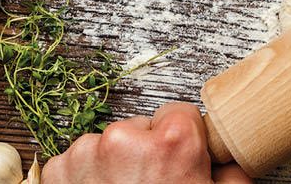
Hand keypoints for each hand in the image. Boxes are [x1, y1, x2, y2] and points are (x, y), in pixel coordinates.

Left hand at [41, 102, 251, 183]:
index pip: (179, 112)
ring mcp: (86, 153)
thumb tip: (227, 156)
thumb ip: (230, 170)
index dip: (181, 140)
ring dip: (115, 165)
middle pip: (141, 128)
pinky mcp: (59, 171)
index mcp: (171, 143)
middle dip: (145, 153)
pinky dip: (88, 178)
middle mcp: (124, 139)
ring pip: (108, 144)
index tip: (176, 161)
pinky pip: (79, 162)